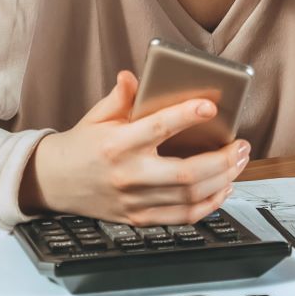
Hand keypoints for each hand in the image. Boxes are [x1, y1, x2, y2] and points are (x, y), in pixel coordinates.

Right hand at [19, 71, 250, 224]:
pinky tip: (223, 188)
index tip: (210, 106)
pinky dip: (209, 205)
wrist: (52, 183)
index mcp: (117, 144)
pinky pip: (182, 217)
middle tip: (242, 144)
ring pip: (190, 196)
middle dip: (222, 159)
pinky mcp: (139, 218)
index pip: (158, 128)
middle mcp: (128, 175)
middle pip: (185, 173)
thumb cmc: (81, 145)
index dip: (186, 116)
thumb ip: (120, 97)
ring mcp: (134, 201)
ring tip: (239, 161)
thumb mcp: (97, 116)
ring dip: (223, 179)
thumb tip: (133, 76)